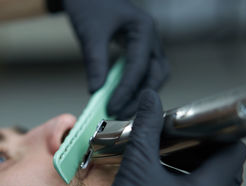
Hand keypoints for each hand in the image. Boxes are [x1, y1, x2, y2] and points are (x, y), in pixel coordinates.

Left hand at [63, 0, 168, 118]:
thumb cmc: (88, 4)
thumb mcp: (91, 33)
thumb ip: (96, 62)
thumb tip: (96, 91)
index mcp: (144, 28)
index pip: (139, 66)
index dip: (126, 90)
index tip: (111, 108)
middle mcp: (151, 37)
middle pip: (156, 74)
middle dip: (139, 96)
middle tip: (119, 114)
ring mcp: (147, 44)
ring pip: (153, 75)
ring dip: (139, 94)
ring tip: (120, 110)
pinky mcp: (138, 50)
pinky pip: (142, 72)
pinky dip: (133, 86)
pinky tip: (120, 98)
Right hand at [84, 90, 245, 185]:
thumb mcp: (136, 169)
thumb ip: (147, 129)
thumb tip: (151, 99)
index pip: (234, 151)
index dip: (215, 135)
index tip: (192, 131)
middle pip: (225, 171)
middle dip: (201, 154)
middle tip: (174, 146)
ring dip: (195, 176)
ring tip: (165, 169)